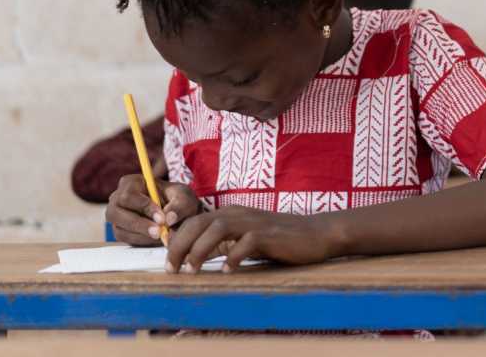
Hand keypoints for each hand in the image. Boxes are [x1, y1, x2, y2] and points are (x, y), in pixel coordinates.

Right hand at [106, 176, 199, 244]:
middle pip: (116, 213)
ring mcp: (117, 216)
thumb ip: (179, 206)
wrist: (178, 212)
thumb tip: (169, 218)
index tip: (161, 218)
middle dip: (139, 224)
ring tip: (161, 236)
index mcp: (130, 183)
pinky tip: (156, 239)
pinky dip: (141, 241)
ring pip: (120, 228)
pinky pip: (125, 239)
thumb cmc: (178, 199)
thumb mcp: (184, 198)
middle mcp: (118, 199)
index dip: (143, 207)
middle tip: (159, 232)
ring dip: (141, 235)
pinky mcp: (120, 230)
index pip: (128, 195)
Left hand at [165, 206, 331, 272]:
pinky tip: (227, 270)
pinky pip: (247, 242)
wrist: (316, 233)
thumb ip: (226, 241)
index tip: (169, 263)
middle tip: (172, 269)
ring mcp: (255, 222)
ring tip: (192, 270)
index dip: (177, 240)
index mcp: (232, 213)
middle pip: (200, 222)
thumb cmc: (280, 239)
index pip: (194, 221)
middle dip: (181, 245)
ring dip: (200, 249)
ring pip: (218, 228)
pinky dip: (233, 256)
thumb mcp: (247, 237)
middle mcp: (240, 213)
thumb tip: (196, 256)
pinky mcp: (270, 234)